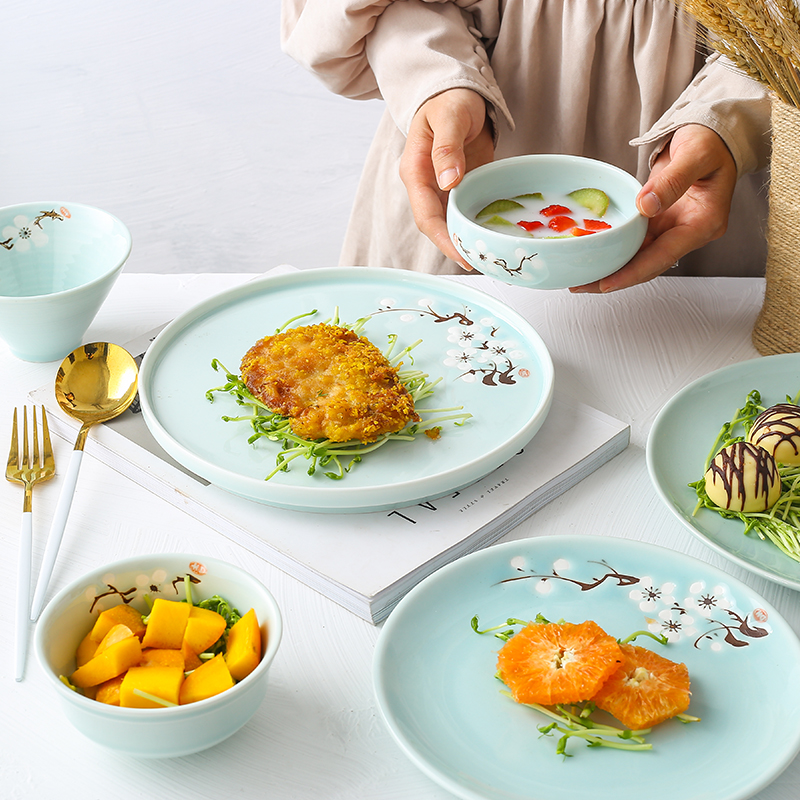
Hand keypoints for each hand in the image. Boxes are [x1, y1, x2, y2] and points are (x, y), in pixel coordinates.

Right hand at [399, 89, 494, 266]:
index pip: (426, 215)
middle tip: (481, 262)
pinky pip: (465, 212)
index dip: (443, 238)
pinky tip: (492, 237)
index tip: (463, 253)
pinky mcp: (460, 188)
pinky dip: (476, 226)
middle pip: (436, 226)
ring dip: (466, 240)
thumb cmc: (450, 99)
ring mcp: (442, 189)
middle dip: (455, 246)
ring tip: (488, 257)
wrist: (457, 92)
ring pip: (450, 223)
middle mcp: (426, 186)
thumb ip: (447, 147)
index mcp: (415, 171)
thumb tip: (448, 181)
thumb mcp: (449, 116)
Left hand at [571, 124, 737, 292]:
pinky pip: (634, 240)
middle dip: (615, 278)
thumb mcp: (696, 154)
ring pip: (639, 256)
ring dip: (611, 266)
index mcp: (704, 223)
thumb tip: (646, 206)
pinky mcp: (659, 222)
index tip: (606, 284)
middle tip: (580, 285)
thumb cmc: (710, 141)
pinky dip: (614, 247)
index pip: (664, 256)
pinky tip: (592, 252)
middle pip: (648, 264)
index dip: (633, 273)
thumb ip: (673, 180)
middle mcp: (688, 233)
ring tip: (579, 277)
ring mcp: (673, 229)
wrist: (712, 135)